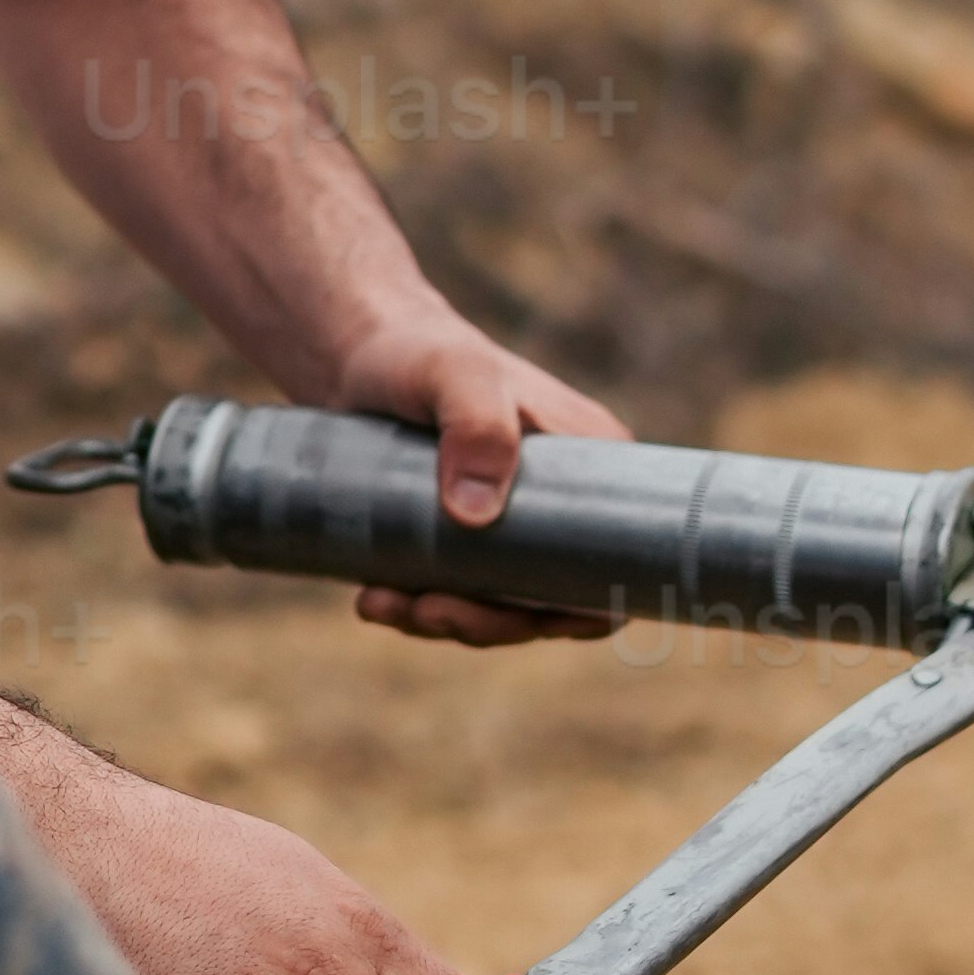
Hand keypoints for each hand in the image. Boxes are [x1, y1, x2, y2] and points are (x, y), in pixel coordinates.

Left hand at [328, 303, 634, 649]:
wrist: (357, 352)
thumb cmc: (419, 351)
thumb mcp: (454, 374)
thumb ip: (475, 425)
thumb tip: (477, 515)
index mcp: (591, 464)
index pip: (616, 562)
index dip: (581, 610)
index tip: (518, 619)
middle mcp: (560, 502)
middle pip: (550, 599)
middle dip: (488, 623)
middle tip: (426, 610)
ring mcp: (509, 523)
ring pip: (497, 604)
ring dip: (444, 620)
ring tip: (381, 602)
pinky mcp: (461, 536)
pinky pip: (454, 593)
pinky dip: (416, 607)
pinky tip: (373, 596)